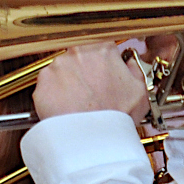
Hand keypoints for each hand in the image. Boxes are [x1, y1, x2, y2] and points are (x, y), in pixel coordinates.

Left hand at [34, 43, 149, 121]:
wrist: (93, 137)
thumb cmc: (117, 116)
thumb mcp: (140, 90)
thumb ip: (134, 69)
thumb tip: (129, 63)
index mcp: (102, 48)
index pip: (99, 46)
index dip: (100, 62)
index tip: (100, 72)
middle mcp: (78, 51)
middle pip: (78, 57)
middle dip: (83, 72)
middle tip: (90, 92)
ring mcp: (57, 65)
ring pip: (62, 71)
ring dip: (68, 84)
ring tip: (78, 103)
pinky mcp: (42, 81)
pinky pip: (47, 85)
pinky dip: (53, 95)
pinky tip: (65, 107)